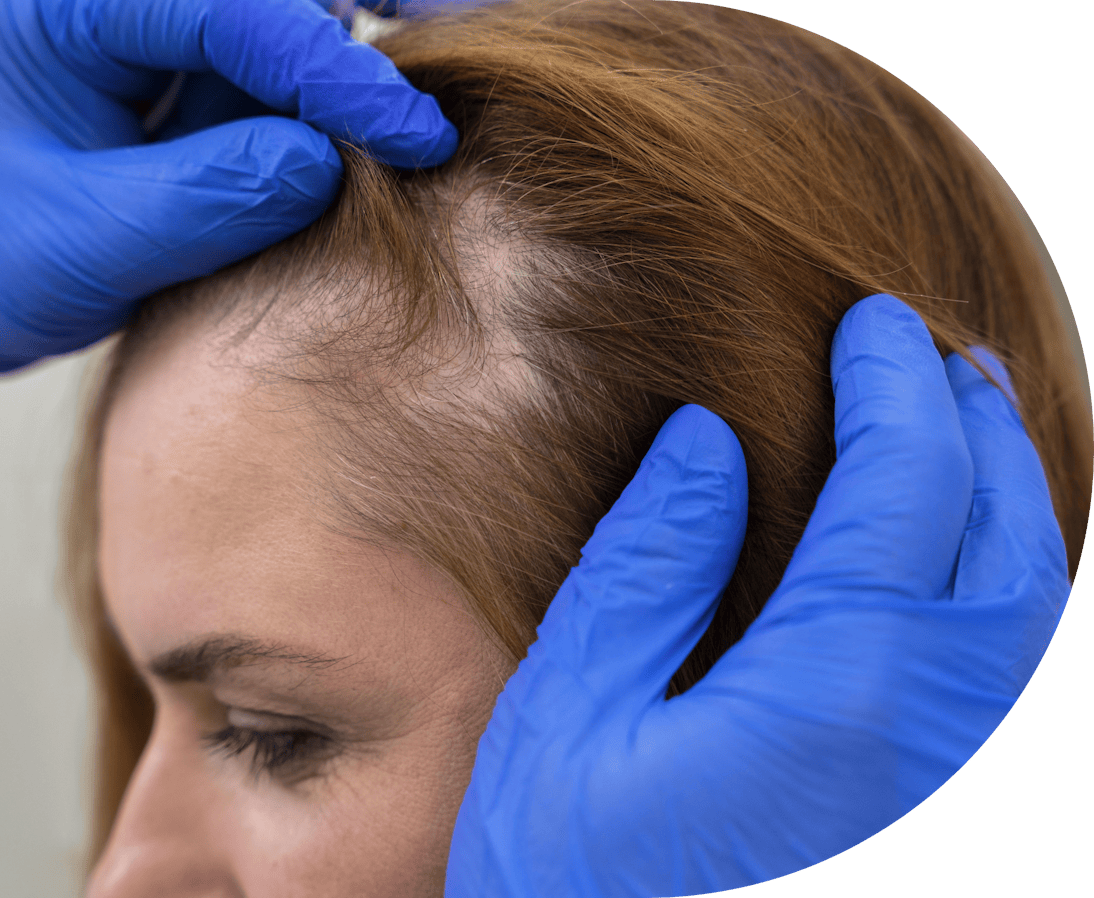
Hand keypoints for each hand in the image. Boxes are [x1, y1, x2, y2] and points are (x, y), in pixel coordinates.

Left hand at [0, 0, 456, 373]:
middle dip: (368, 29)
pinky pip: (301, 29)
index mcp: (68, 0)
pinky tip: (415, 75)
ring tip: (453, 69)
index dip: (333, 73)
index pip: (226, 8)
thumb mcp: (87, 242)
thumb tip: (324, 161)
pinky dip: (363, 50)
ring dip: (379, 31)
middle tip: (463, 67)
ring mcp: (174, 11)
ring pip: (303, 2)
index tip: (418, 138)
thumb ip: (202, 200)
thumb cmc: (2, 249)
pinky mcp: (207, 41)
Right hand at [445, 294, 1069, 895]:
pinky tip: (947, 525)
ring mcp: (925, 770)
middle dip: (980, 430)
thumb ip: (648, 561)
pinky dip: (992, 563)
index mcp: (825, 698)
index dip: (894, 393)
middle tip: (937, 348)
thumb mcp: (573, 691)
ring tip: (961, 411)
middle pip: (1001, 549)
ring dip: (1006, 492)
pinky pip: (996, 655)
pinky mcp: (910, 785)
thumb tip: (710, 438)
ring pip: (1023, 609)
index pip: (904, 503)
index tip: (868, 320)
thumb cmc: (562, 841)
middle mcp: (909, 735)